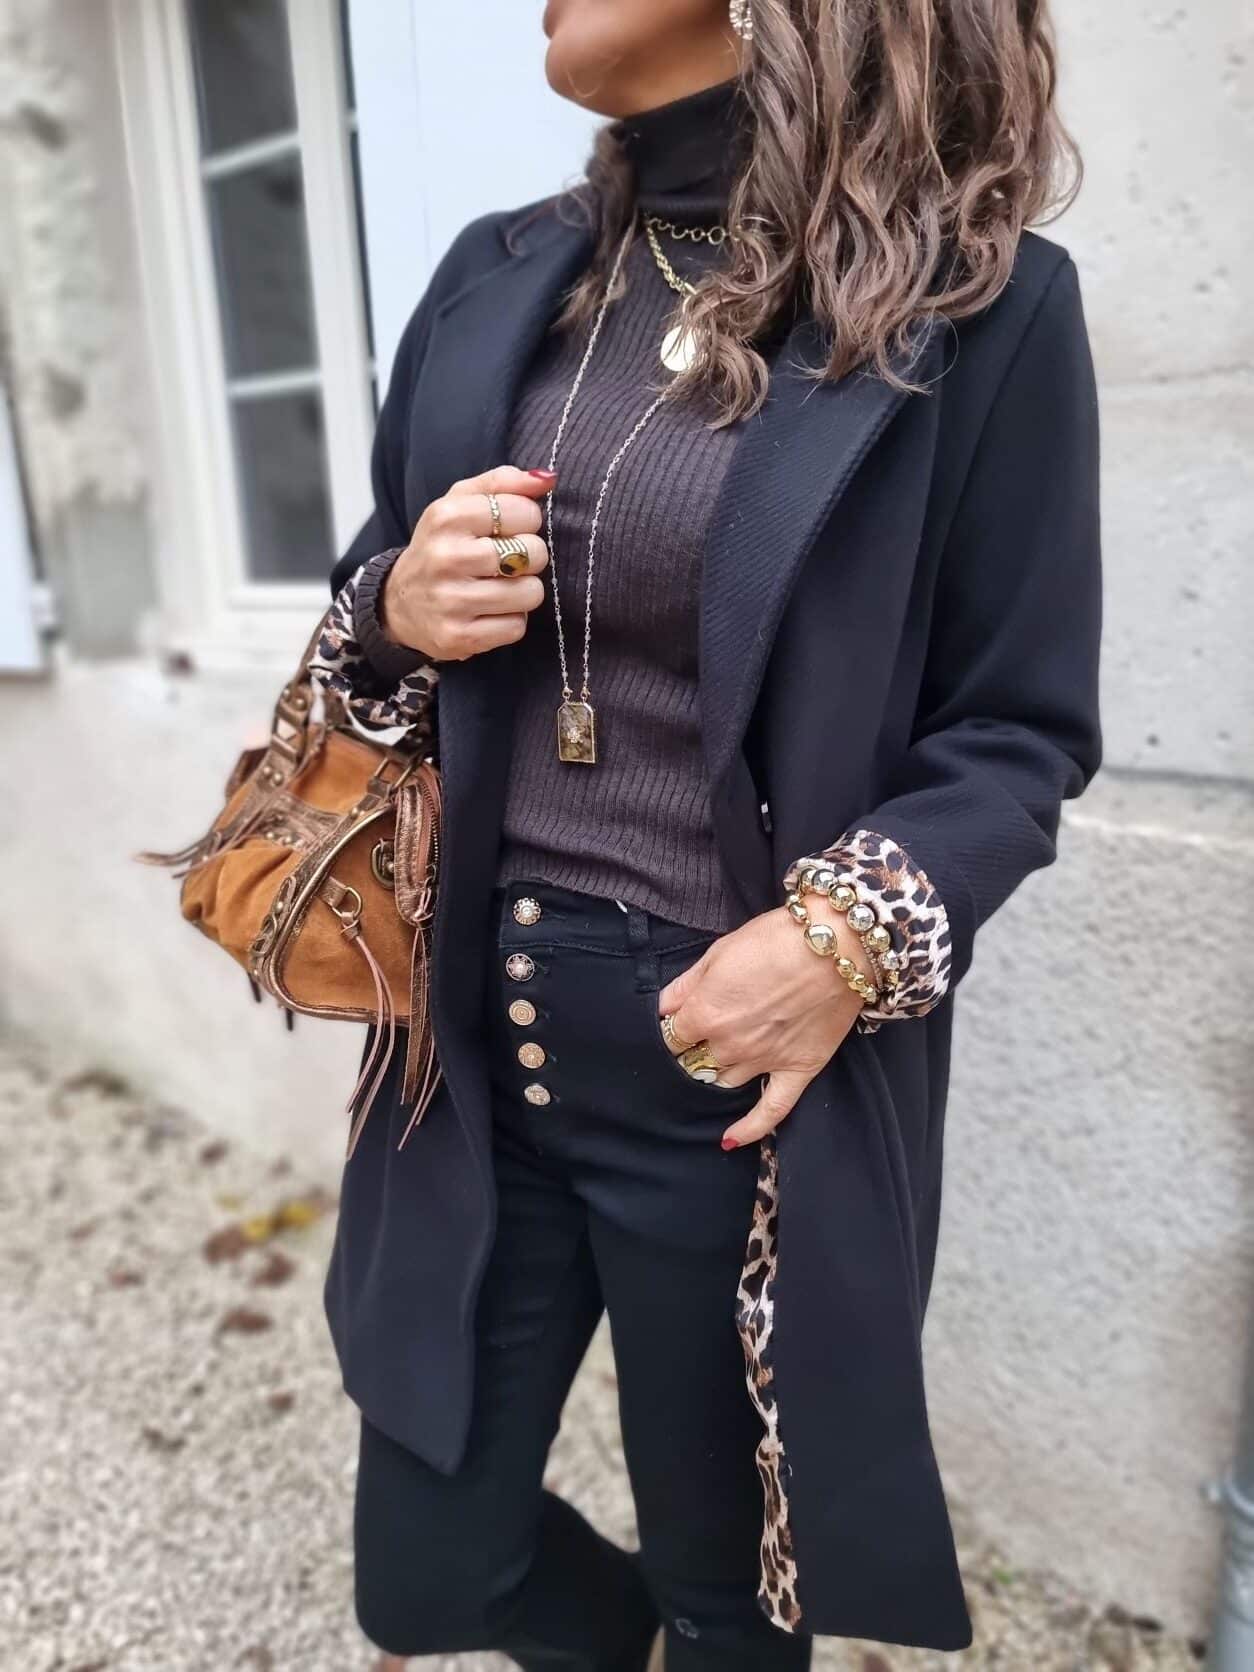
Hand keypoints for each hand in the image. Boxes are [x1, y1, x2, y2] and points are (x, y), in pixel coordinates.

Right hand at [379, 465, 555, 660]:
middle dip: (529, 557)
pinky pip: (516, 627)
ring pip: (530, 593)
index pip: (523, 511)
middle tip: (508, 561)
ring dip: (523, 591)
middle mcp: (446, 557)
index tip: (510, 529)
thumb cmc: (443, 546)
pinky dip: (510, 620)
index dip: (528, 520)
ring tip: (500, 587)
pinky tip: (490, 613)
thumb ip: (503, 483)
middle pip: (532, 553)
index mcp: (447, 516)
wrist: (399, 602)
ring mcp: (451, 600)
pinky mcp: (458, 636)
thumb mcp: (460, 503)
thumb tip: (548, 479)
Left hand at [658, 899, 874, 1149]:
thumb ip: (686, 985)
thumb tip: (662, 1008)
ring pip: (723, 1082)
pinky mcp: (797, 1070)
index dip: (672, 1030)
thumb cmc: (777, 939)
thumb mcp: (720, 951)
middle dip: (693, 1051)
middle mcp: (729, 1045)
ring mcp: (763, 1061)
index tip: (677, 1023)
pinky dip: (748, 1129)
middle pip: (695, 1062)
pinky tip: (729, 1140)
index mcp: (705, 1014)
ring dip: (716, 1073)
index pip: (670, 1037)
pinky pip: (770, 1112)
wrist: (836, 945)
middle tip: (701, 1037)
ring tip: (717, 1061)